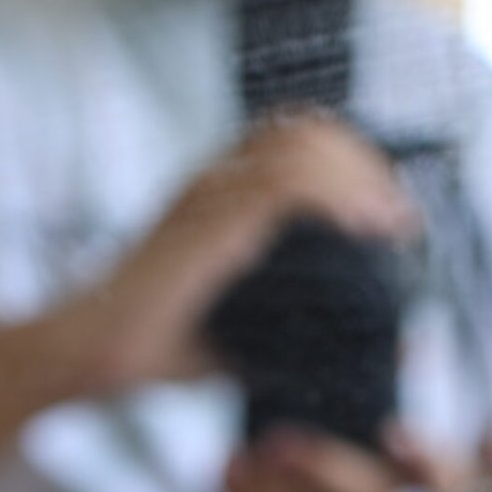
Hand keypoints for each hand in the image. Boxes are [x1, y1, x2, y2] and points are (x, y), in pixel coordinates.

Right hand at [86, 116, 419, 392]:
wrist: (93, 354)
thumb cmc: (160, 348)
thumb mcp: (247, 339)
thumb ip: (304, 338)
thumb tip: (386, 357)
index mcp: (219, 194)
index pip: (295, 143)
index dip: (350, 164)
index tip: (389, 214)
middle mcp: (214, 180)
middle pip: (306, 134)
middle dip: (364, 166)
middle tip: (398, 216)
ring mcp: (209, 194)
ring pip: (303, 149)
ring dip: (358, 177)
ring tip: (389, 219)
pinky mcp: (208, 220)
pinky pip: (286, 186)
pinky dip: (335, 199)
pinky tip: (364, 226)